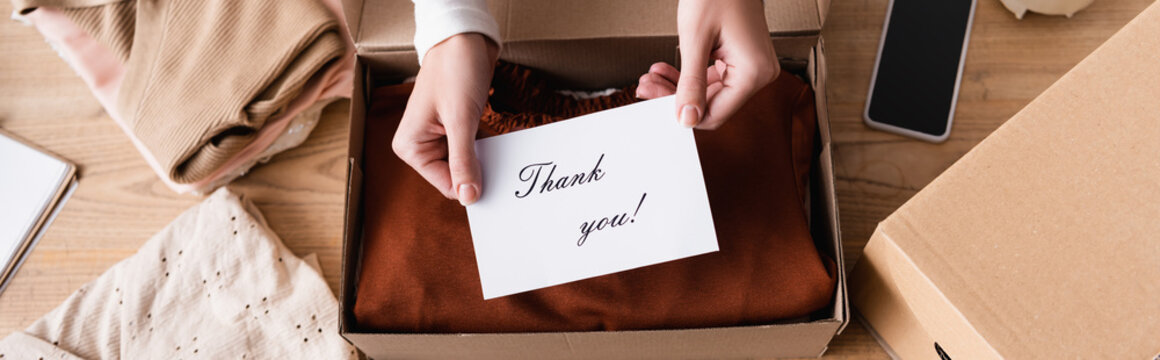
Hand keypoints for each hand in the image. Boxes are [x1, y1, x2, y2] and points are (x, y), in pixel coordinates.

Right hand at [393, 33, 498, 204]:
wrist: (464, 38)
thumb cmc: (454, 71)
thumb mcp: (460, 120)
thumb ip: (463, 161)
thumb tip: (469, 197)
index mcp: (411, 148)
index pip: (445, 185)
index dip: (470, 185)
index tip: (495, 183)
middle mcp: (421, 145)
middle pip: (455, 177)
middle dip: (477, 171)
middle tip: (500, 164)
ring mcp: (438, 138)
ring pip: (466, 165)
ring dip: (483, 160)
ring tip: (496, 147)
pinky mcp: (455, 129)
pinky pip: (473, 150)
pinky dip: (486, 150)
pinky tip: (497, 144)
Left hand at [644, 0, 778, 128]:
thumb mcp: (695, 40)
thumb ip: (691, 83)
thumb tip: (687, 118)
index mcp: (754, 73)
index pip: (715, 114)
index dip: (682, 113)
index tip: (654, 101)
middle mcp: (759, 73)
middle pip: (711, 104)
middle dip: (675, 97)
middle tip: (647, 86)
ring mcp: (752, 66)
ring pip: (709, 92)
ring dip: (679, 86)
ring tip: (653, 76)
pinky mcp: (742, 59)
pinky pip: (714, 78)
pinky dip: (690, 75)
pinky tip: (667, 69)